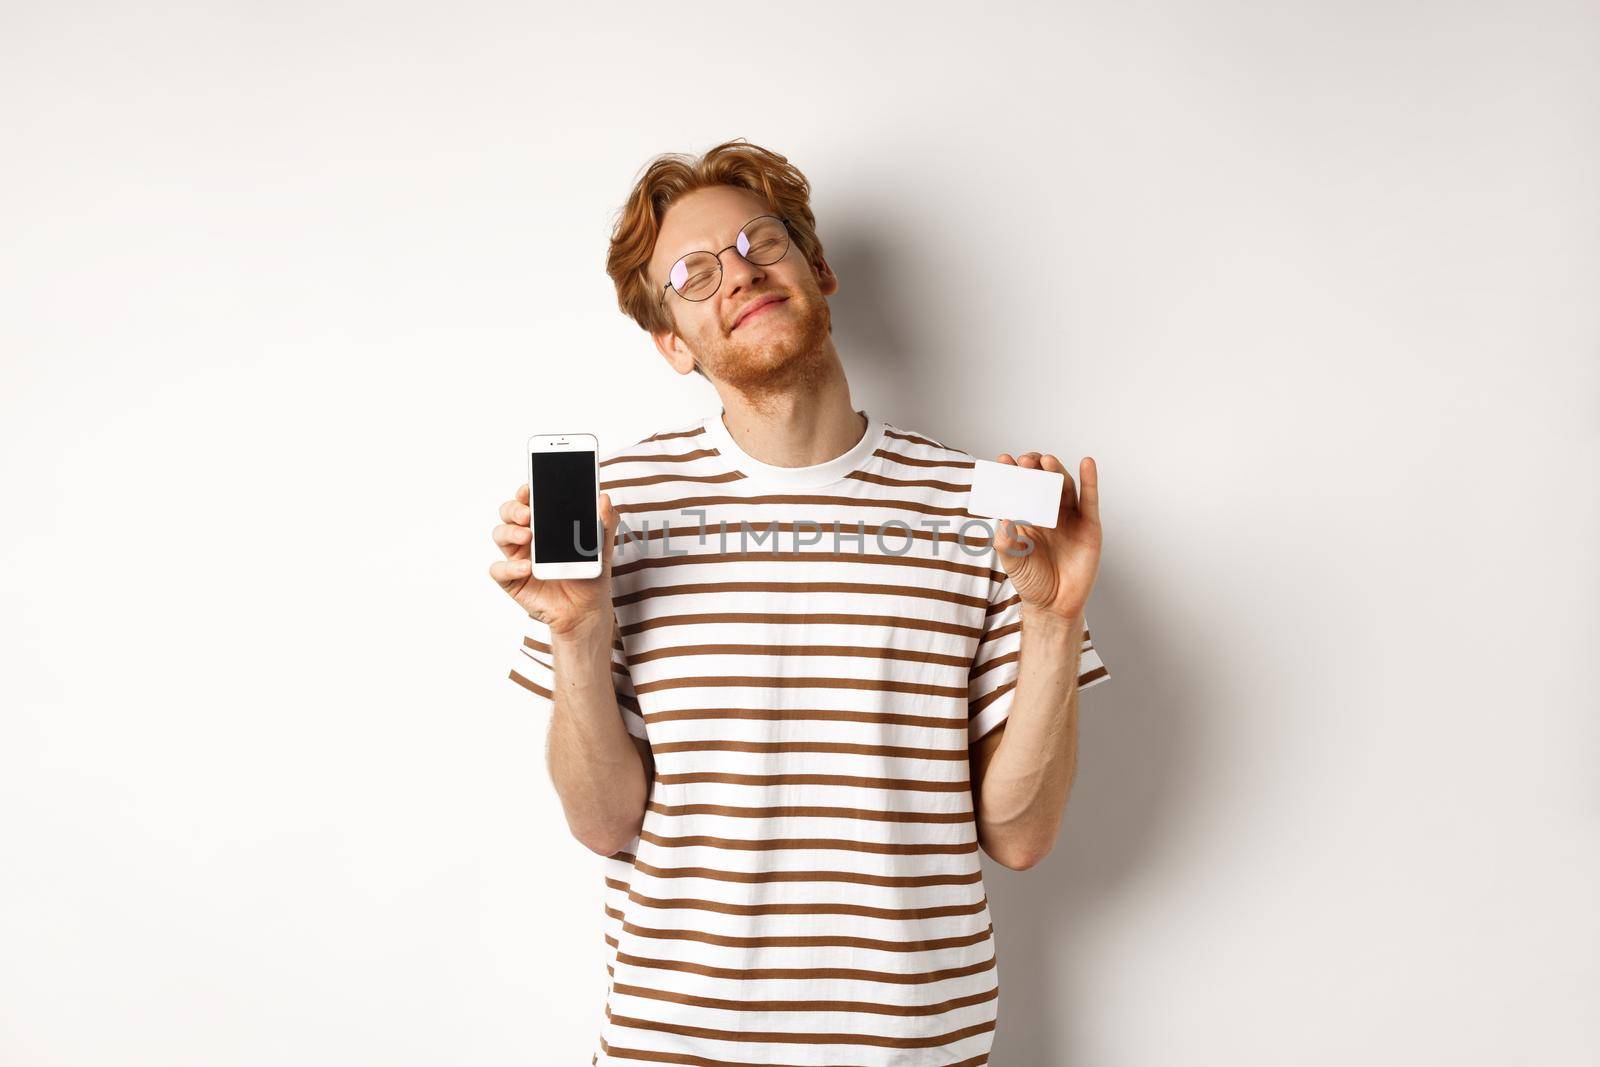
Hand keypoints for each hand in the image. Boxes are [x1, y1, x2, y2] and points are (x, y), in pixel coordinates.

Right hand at [489, 483, 619, 635]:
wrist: (586, 610)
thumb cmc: (589, 575)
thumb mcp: (602, 548)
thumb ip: (605, 523)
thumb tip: (604, 499)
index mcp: (545, 524)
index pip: (530, 501)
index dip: (525, 492)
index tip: (530, 488)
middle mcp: (527, 537)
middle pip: (509, 513)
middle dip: (514, 508)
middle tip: (529, 514)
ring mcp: (517, 557)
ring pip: (500, 534)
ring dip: (510, 532)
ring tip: (527, 536)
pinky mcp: (512, 580)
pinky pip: (499, 570)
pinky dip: (509, 566)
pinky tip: (527, 568)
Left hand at [989, 454, 1101, 619]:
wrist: (1054, 605)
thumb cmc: (1031, 581)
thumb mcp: (1012, 561)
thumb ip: (1006, 541)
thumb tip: (1004, 517)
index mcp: (1027, 516)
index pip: (1019, 489)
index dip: (1012, 474)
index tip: (1003, 460)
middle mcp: (1048, 512)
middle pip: (1042, 482)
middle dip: (1034, 469)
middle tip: (1025, 461)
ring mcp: (1069, 517)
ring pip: (1064, 487)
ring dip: (1056, 471)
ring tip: (1047, 461)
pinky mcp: (1089, 526)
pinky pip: (1090, 500)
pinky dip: (1090, 480)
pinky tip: (1087, 463)